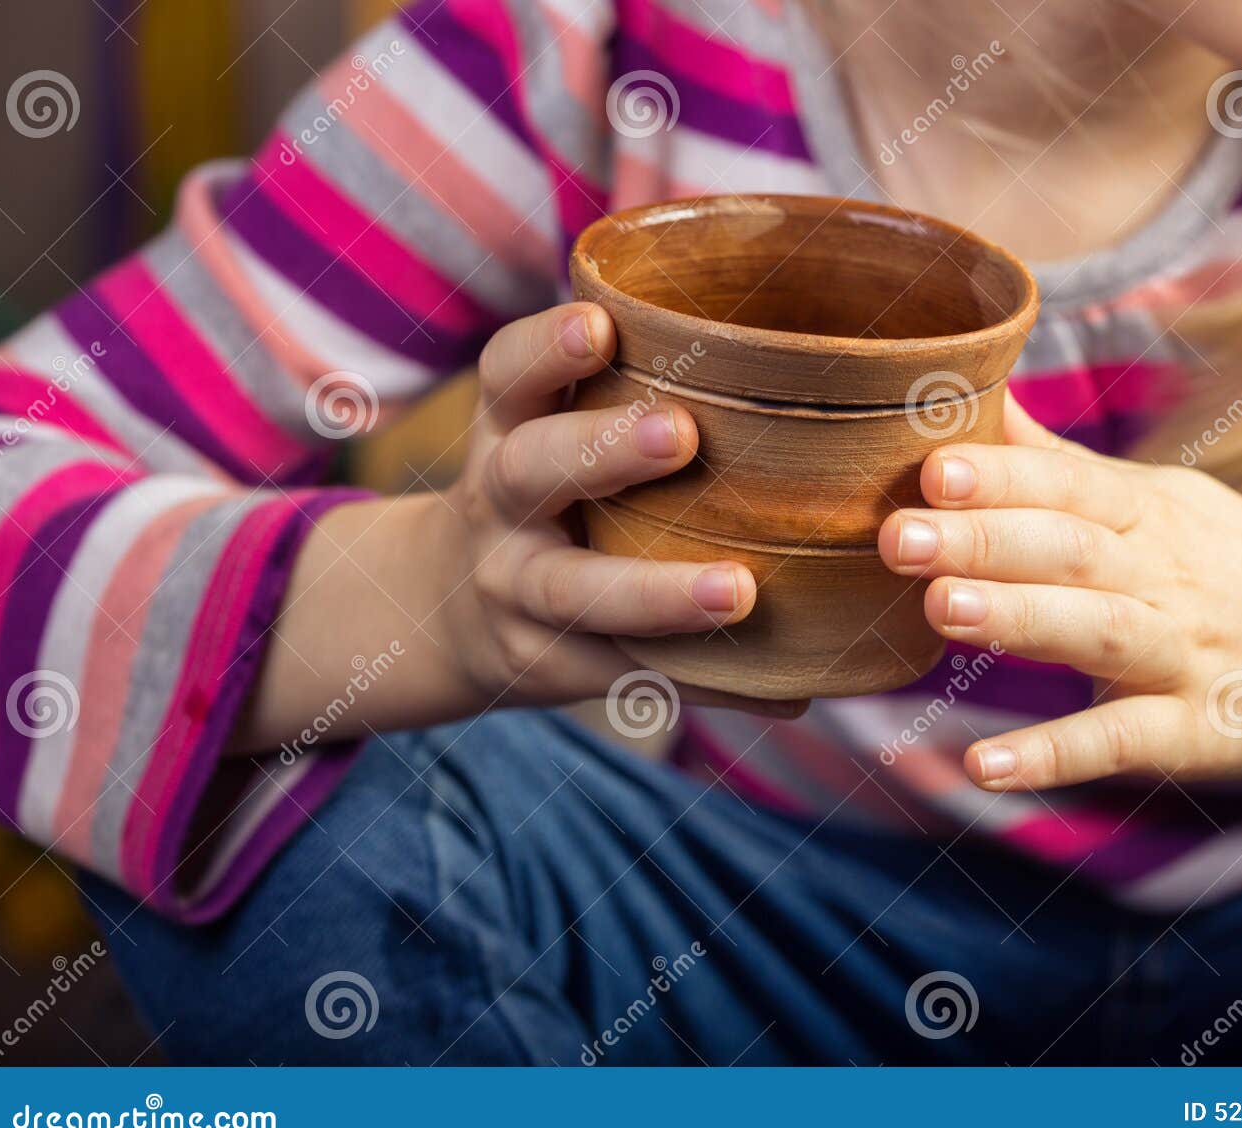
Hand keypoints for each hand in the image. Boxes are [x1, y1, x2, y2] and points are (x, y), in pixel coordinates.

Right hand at [427, 302, 793, 714]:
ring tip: (739, 591)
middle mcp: (501, 506)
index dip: (546, 349)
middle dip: (602, 450)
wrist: (449, 610)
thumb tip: (792, 354)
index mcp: (508, 431)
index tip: (598, 326)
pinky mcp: (553, 665)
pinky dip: (711, 680)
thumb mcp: (545, 431)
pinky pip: (632, 674)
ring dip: (659, 593)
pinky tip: (786, 687)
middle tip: (682, 434)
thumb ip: (621, 392)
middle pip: (531, 471)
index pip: (508, 376)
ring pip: (575, 593)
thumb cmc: (547, 494)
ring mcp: (518, 592)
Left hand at [878, 397, 1241, 789]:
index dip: (1004, 474)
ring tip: (942, 610)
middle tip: (900, 534)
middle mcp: (1168, 576)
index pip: (1071, 484)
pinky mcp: (1199, 734)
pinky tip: (986, 765)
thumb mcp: (1165, 500)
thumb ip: (1063, 464)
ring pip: (1099, 631)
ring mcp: (1186, 655)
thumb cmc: (1241, 565)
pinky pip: (1123, 741)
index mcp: (1152, 514)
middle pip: (1074, 549)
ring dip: (1020, 620)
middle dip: (986, 539)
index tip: (933, 465)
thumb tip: (979, 401)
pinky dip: (1058, 753)